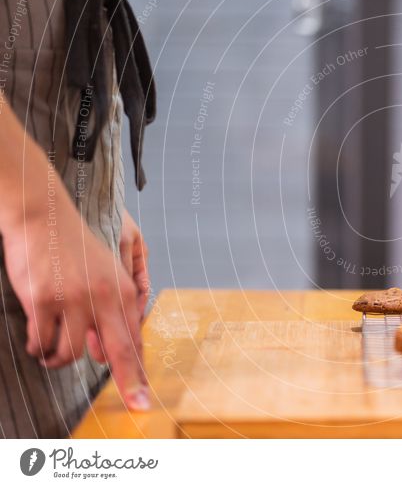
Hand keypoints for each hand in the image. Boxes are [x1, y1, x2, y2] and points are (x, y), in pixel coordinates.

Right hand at [2, 190, 148, 410]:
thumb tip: (109, 355)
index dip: (140, 372)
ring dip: (57, 359)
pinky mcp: (43, 301)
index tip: (145, 398)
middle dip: (131, 383)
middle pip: (120, 351)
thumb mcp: (105, 274)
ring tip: (48, 353)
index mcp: (123, 290)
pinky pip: (41, 342)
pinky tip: (35, 341)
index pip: (135, 339)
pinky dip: (37, 347)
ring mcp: (73, 300)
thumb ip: (111, 311)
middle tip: (138, 407)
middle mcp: (104, 297)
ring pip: (70, 353)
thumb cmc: (74, 249)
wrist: (42, 217)